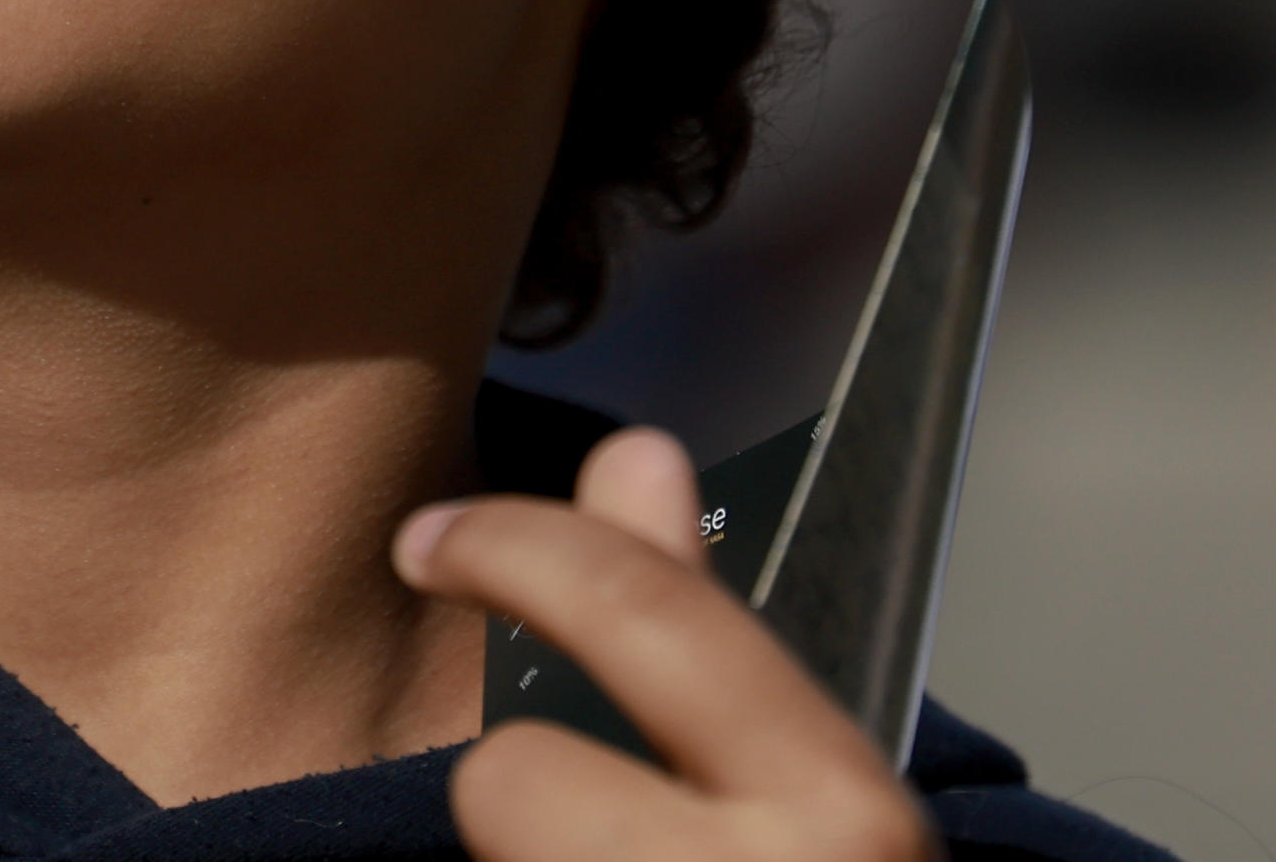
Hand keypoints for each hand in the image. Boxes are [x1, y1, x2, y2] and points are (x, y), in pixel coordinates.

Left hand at [397, 428, 935, 861]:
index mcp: (840, 813)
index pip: (643, 613)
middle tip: (599, 844)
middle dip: (533, 806)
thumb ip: (701, 627)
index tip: (435, 539)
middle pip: (513, 776)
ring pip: (492, 843)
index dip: (514, 548)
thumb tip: (636, 453)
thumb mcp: (793, 784)